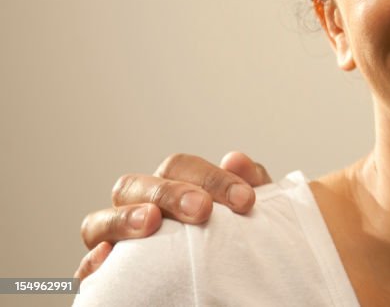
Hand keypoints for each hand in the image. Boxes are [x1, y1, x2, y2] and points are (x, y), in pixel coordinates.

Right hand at [75, 152, 270, 278]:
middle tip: (202, 210)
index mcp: (172, 185)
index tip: (245, 200)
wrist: (232, 284)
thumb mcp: (246, 212)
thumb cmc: (236, 238)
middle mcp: (139, 206)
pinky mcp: (108, 273)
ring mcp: (118, 239)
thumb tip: (236, 160)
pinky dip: (92, 262)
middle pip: (137, 185)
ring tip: (150, 222)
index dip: (212, 178)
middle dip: (169, 193)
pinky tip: (106, 260)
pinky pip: (88, 266)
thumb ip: (246, 184)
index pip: (180, 167)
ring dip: (123, 219)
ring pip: (100, 220)